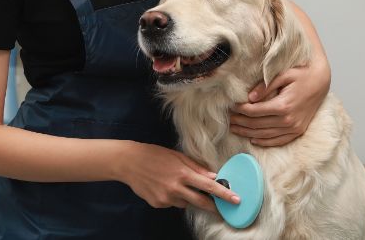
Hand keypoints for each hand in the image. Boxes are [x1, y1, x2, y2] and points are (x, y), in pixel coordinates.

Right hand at [117, 141, 240, 212]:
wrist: (129, 162)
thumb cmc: (154, 155)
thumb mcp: (176, 156)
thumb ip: (196, 167)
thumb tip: (213, 176)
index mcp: (182, 173)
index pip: (209, 186)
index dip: (224, 194)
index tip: (236, 199)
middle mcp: (175, 188)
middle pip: (201, 202)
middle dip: (213, 206)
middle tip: (221, 209)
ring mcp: (166, 198)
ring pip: (185, 203)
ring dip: (188, 197)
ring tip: (175, 183)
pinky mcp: (158, 204)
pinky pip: (172, 203)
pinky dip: (173, 197)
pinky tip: (163, 186)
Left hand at [229, 58, 330, 146]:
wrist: (321, 81)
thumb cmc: (302, 74)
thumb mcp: (284, 74)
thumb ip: (266, 86)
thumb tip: (250, 98)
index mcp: (284, 105)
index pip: (255, 111)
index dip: (241, 110)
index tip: (232, 106)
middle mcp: (289, 120)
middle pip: (257, 124)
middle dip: (241, 122)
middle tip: (228, 119)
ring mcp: (294, 128)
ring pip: (265, 135)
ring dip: (248, 133)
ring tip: (235, 129)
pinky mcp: (298, 131)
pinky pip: (279, 141)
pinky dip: (265, 142)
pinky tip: (253, 139)